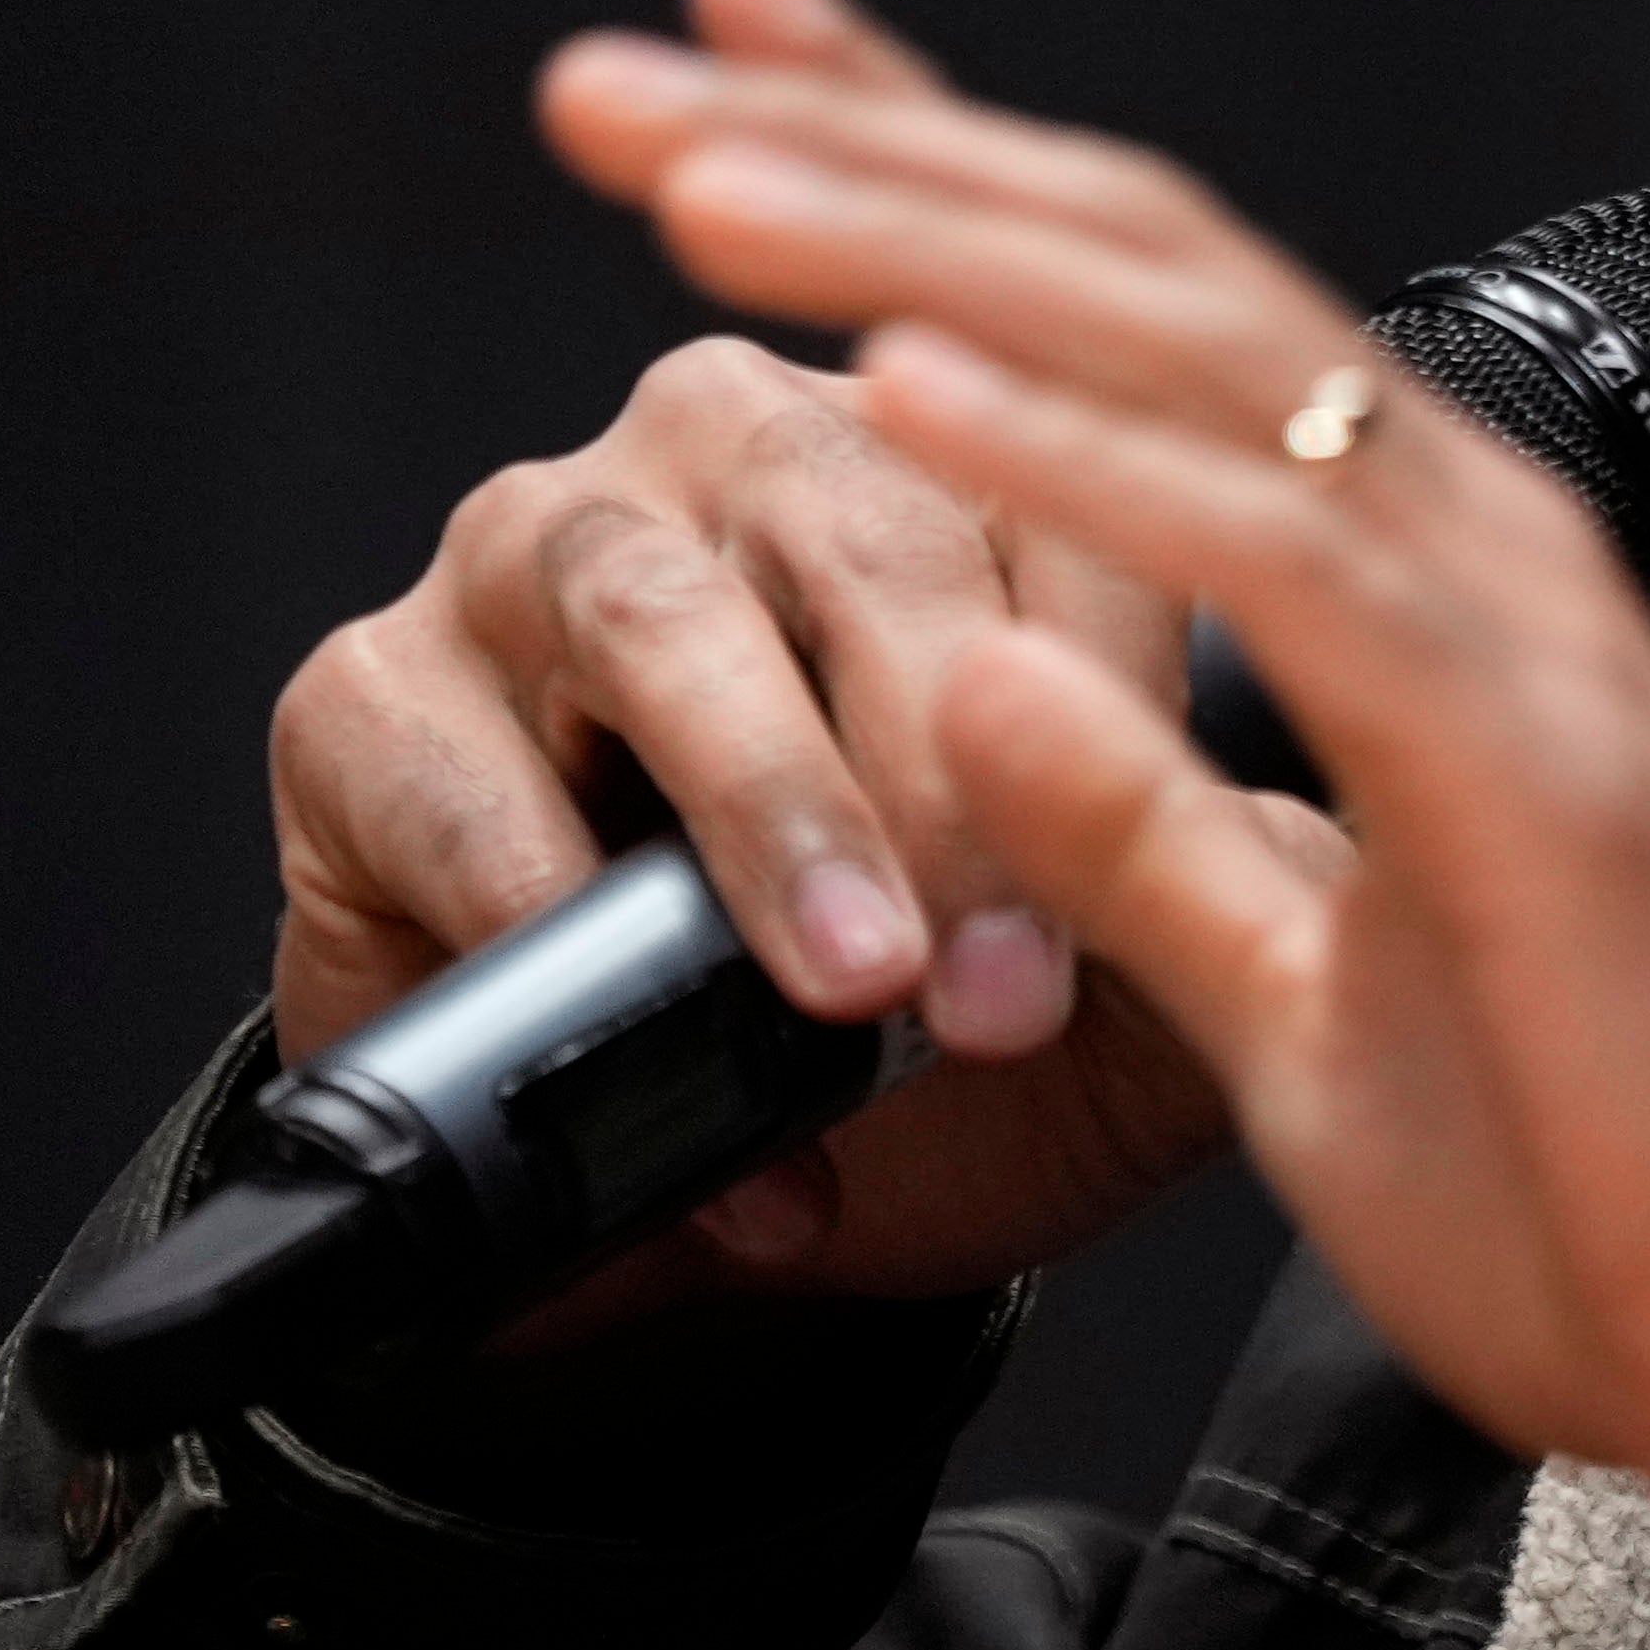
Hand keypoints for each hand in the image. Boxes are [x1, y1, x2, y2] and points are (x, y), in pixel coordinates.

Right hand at [265, 0, 1244, 1337]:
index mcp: (949, 468)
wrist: (674, 1194)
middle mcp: (736, 455)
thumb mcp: (1116, 976)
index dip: (1117, 675)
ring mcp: (537, 544)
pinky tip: (614, 1004)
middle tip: (1004, 972)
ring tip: (848, 978)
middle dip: (948, 756)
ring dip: (764, 803)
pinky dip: (544, 906)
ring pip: (654, 612)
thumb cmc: (916, 1036)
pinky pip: (455, 771)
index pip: (1063, 493)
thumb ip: (1198, 879)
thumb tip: (1283, 848)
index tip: (1169, 851)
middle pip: (861, 529)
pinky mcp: (366, 686)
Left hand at [539, 5, 1649, 1562]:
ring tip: (688, 186)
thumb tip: (975, 680)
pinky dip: (1083, 457)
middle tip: (609, 84)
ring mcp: (1516, 630)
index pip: (1142, 314)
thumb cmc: (1608, 1196)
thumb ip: (1144, 846)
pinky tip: (902, 384)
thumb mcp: (1297, 1006)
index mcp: (1420, 583)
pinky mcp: (1524, 757)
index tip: (717, 78)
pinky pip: (1275, 558)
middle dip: (869, 148)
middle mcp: (1477, 542)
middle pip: (1144, 264)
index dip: (933, 168)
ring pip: (1197, 352)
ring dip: (929, 250)